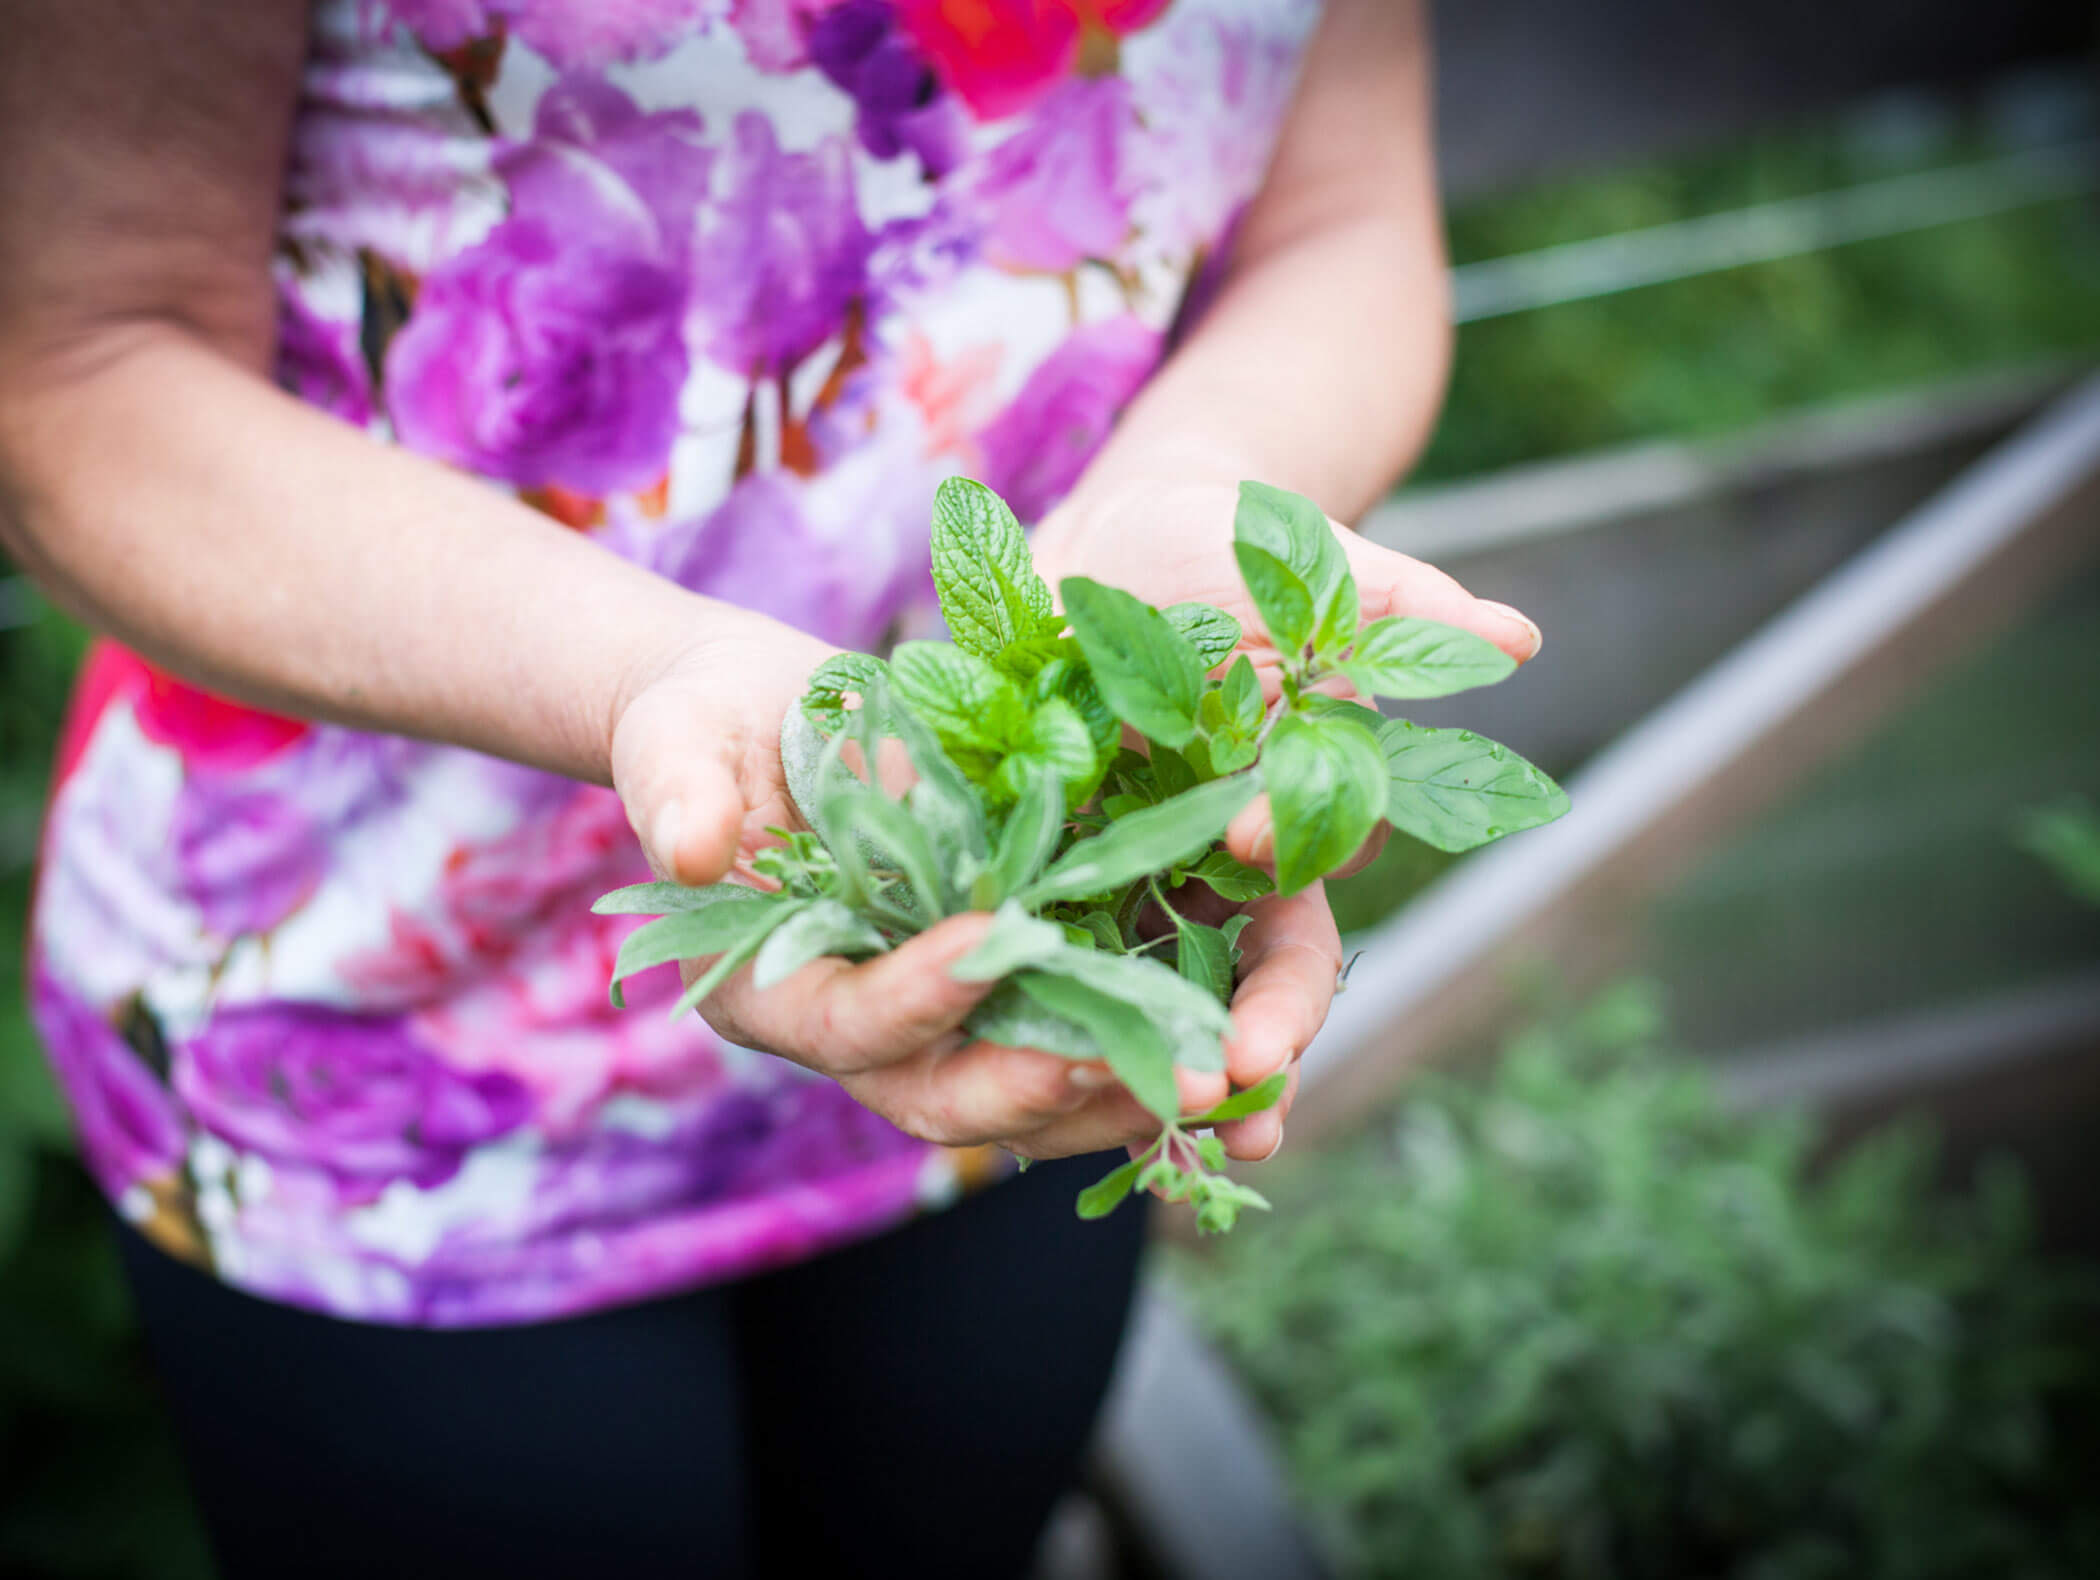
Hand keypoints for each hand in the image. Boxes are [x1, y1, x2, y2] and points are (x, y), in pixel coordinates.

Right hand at [606, 614, 1217, 1158]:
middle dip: (1045, 1089)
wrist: (771, 719)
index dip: (915, 997)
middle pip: (948, 1095)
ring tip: (1215, 1083)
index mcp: (772, 989)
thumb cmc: (707, 723)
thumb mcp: (677, 735)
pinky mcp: (1001, 982)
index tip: (990, 944)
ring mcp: (936, 1018)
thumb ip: (677, 788)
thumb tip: (689, 848)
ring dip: (1119, 1094)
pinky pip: (1072, 1040)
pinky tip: (1226, 1048)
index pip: (847, 1023)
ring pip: (1026, 1092)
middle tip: (1148, 1074)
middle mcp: (858, 1027)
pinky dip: (1142, 1048)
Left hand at [1035, 477, 1542, 1161]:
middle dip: (1243, 1045)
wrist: (1112, 540)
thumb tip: (1517, 641)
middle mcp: (1219, 871)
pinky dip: (1031, 1001)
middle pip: (1239, 984)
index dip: (1294, 944)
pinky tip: (1007, 1068)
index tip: (1259, 942)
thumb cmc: (1232, 549)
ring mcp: (1131, 878)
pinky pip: (1042, 949)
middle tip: (1224, 1096)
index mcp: (1297, 815)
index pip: (1314, 898)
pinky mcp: (1045, 867)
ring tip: (1135, 1128)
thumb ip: (1399, 613)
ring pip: (1147, 995)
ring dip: (1147, 1067)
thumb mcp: (1308, 570)